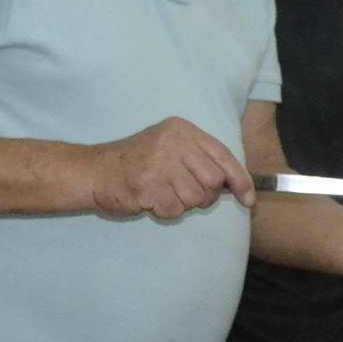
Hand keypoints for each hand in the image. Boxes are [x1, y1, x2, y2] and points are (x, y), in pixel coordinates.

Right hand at [89, 117, 251, 219]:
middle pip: (213, 181)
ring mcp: (158, 162)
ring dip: (182, 204)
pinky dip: (165, 211)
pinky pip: (175, 210)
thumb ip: (201, 160)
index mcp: (182, 130)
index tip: (249, 199)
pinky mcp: (146, 185)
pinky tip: (150, 199)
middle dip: (204, 195)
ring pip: (196, 198)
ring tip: (162, 192)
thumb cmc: (137, 163)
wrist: (93, 171)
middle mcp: (172, 142)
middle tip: (181, 191)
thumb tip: (236, 185)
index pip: (223, 155)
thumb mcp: (169, 148)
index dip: (240, 180)